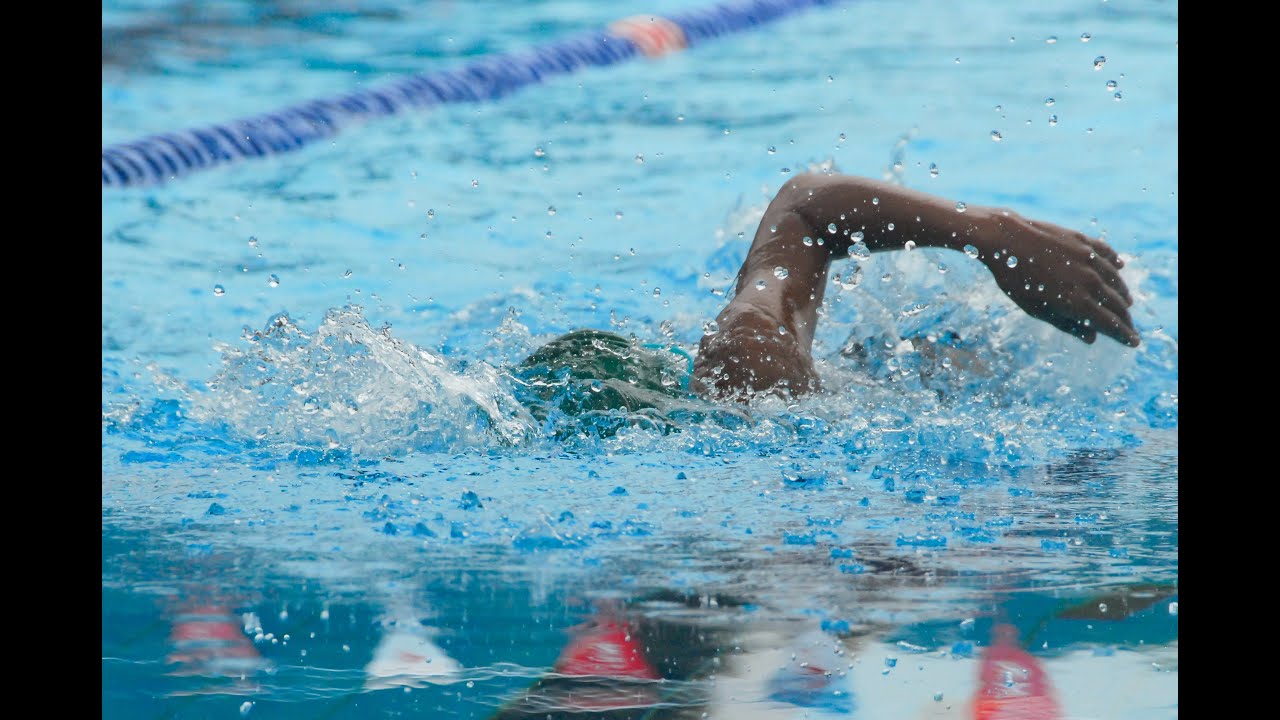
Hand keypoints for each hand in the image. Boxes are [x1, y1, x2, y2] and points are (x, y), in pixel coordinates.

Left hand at [979, 209, 1138, 345]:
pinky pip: (1106, 253)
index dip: (1124, 334)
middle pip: (1117, 304)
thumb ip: (1066, 323)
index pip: (1110, 323)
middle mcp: (1089, 280)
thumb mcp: (1036, 309)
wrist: (1006, 241)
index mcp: (1077, 302)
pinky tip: (1120, 267)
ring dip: (1123, 294)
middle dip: (1126, 318)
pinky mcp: (1083, 241)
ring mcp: (1088, 258)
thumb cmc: (1015, 279)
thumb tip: (1092, 338)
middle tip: (1130, 327)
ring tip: (1127, 303)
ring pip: (1115, 280)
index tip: (1134, 342)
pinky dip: (1115, 262)